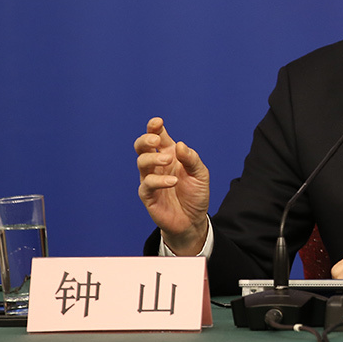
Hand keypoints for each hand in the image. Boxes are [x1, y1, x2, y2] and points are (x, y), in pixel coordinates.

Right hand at [134, 117, 209, 255]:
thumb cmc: (196, 193)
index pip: (158, 136)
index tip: (158, 122)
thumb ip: (192, 159)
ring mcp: (150, 179)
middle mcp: (157, 165)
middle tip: (156, 139)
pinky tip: (173, 182)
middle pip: (142, 147)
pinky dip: (159, 180)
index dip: (154, 127)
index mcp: (169, 154)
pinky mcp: (148, 195)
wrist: (193, 220)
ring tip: (168, 160)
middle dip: (145, 139)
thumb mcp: (201, 174)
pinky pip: (147, 184)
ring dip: (153, 158)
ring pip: (142, 162)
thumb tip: (180, 145)